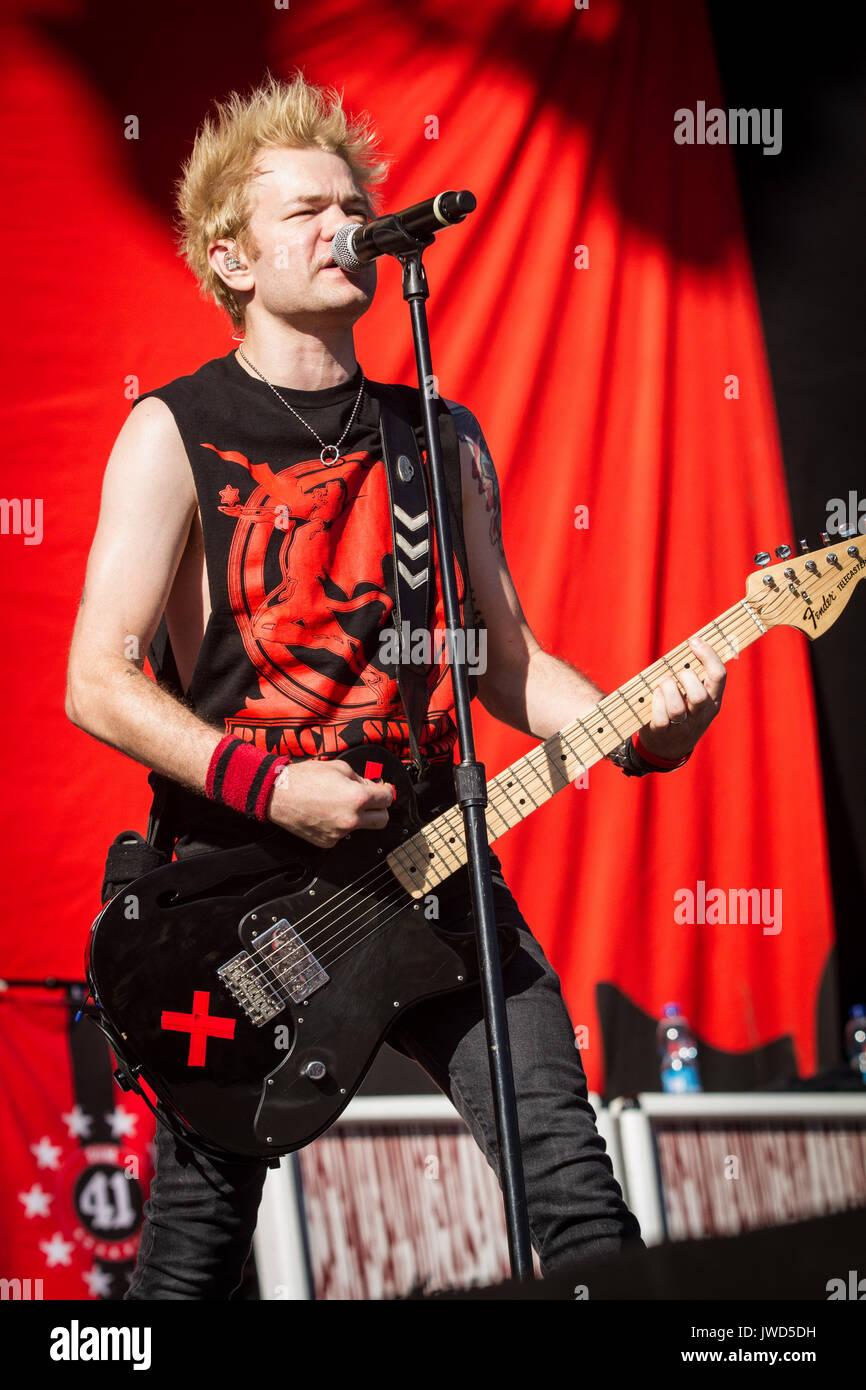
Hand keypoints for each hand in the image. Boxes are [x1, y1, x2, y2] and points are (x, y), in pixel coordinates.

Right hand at [267, 758, 394, 848]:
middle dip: (380, 809)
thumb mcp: (339, 767)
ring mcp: (340, 833)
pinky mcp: (328, 842)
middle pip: (382, 820)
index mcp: (357, 797)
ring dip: (359, 817)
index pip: (388, 798)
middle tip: (372, 801)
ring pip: (362, 828)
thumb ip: (361, 778)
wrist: (278, 795)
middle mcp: (352, 819)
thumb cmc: (304, 778)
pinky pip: (344, 835)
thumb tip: (372, 785)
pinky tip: (328, 814)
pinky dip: (340, 826)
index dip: (387, 792)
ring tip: (341, 804)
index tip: (384, 790)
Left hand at [638, 635, 725, 762]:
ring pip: (677, 707)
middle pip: (699, 695)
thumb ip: (697, 677)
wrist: (667, 748)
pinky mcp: (662, 732)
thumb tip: (690, 645)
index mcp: (713, 701)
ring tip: (663, 682)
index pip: (719, 675)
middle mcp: (700, 715)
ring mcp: (682, 726)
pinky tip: (655, 695)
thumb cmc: (682, 712)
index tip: (694, 641)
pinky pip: (660, 717)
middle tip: (677, 673)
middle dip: (685, 678)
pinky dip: (656, 702)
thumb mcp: (696, 698)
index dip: (708, 655)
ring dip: (667, 689)